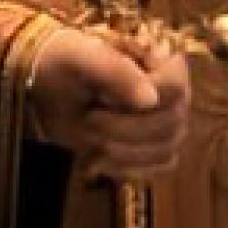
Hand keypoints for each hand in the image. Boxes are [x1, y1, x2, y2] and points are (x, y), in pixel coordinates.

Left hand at [28, 30, 192, 182]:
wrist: (52, 91)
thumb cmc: (68, 65)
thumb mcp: (82, 60)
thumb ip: (115, 72)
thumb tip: (150, 100)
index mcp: (163, 61)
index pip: (173, 87)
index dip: (140, 99)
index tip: (101, 99)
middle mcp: (175, 93)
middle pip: (169, 123)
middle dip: (122, 128)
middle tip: (88, 119)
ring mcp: (170, 123)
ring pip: (165, 149)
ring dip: (122, 150)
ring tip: (91, 139)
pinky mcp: (159, 149)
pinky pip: (159, 167)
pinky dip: (127, 168)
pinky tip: (100, 159)